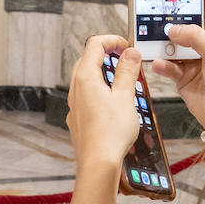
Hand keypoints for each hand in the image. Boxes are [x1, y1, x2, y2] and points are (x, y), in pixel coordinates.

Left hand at [66, 36, 140, 179]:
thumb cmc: (111, 132)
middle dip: (107, 54)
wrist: (98, 163)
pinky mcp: (77, 117)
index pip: (94, 45)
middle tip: (126, 59)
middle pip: (87, 59)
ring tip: (123, 80)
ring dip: (103, 72)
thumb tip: (130, 53)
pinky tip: (113, 101)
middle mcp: (75, 88)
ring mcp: (74, 104)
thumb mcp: (125, 97)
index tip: (127, 46)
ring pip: (85, 78)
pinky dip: (99, 89)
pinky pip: (85, 95)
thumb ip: (127, 72)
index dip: (112, 40)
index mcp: (85, 77)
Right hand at [150, 0, 204, 133]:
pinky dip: (160, 62)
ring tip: (155, 32)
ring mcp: (192, 55)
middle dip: (173, 4)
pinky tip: (160, 62)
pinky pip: (165, 61)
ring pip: (171, 37)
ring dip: (162, 37)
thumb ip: (196, 38)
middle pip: (186, 14)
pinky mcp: (180, 72)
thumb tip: (174, 28)